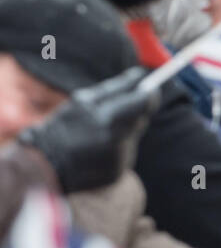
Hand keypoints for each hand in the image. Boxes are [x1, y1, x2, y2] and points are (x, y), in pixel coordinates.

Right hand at [18, 66, 158, 193]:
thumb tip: (140, 75)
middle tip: (117, 109)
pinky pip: (125, 153)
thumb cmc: (61, 126)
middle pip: (141, 119)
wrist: (42, 165)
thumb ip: (115, 88)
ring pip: (132, 136)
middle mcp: (115, 141)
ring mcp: (118, 159)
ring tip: (96, 133)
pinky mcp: (117, 172)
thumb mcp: (82, 101)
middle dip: (133, 112)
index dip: (150, 94)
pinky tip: (96, 149)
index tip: (151, 88)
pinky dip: (115, 148)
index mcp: (106, 118)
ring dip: (122, 131)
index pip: (144, 102)